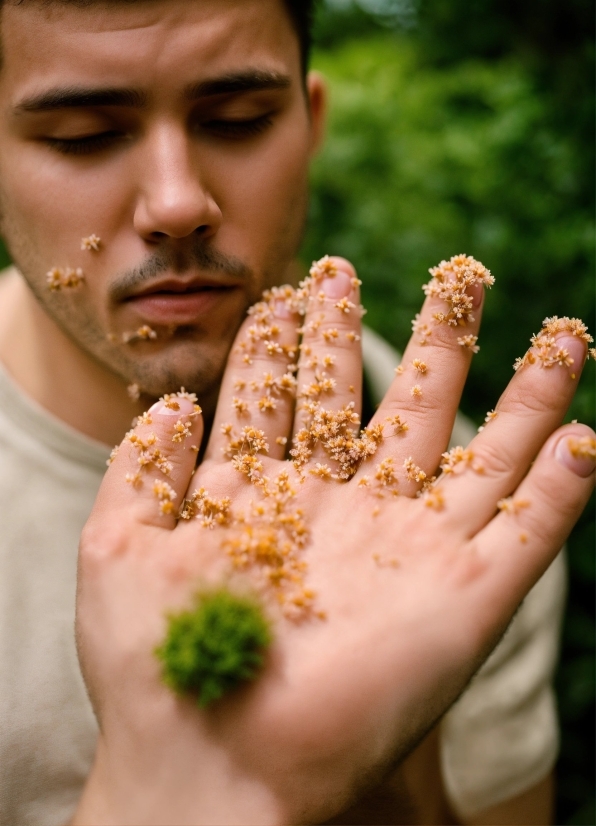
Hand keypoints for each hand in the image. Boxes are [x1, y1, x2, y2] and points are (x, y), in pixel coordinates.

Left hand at [73, 256, 593, 825]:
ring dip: (526, 398)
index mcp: (276, 497)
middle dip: (433, 338)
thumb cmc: (156, 666)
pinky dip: (561, 493)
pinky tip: (586, 439)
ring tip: (560, 331)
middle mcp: (352, 514)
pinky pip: (527, 537)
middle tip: (453, 271)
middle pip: (405, 406)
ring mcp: (414, 555)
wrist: (210, 773)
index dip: (305, 337)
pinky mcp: (465, 605)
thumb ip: (142, 465)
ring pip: (484, 456)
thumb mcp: (119, 546)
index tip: (311, 279)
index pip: (299, 394)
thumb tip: (171, 397)